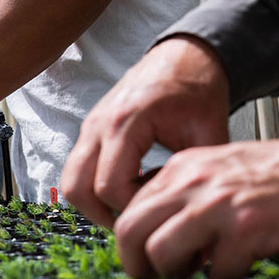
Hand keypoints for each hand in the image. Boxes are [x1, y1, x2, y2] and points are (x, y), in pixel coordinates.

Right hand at [62, 36, 232, 227]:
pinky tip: (129, 188)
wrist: (185, 57)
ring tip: (131, 210)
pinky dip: (94, 188)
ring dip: (94, 205)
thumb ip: (197, 175)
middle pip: (77, 190)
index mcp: (126, 122)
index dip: (136, 209)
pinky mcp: (90, 130)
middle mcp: (99, 124)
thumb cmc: (197, 89)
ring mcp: (90, 126)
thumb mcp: (208, 133)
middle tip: (138, 222)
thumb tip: (196, 216)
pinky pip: (77, 169)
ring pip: (70, 182)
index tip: (162, 205)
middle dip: (106, 215)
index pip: (111, 188)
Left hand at [114, 131, 278, 278]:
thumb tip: (156, 240)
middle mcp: (192, 183)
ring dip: (172, 277)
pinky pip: (214, 273)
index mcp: (182, 168)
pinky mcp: (248, 230)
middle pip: (130, 230)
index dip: (131, 242)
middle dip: (134, 266)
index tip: (143, 262)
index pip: (129, 208)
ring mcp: (218, 206)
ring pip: (160, 252)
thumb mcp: (219, 171)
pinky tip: (239, 271)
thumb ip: (186, 197)